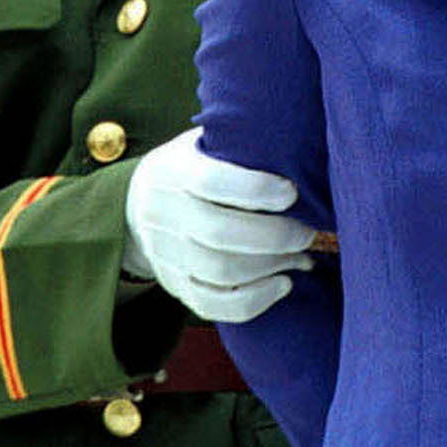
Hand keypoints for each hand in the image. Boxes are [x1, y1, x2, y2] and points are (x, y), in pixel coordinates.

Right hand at [122, 127, 316, 322]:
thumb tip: (300, 142)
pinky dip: (253, 300)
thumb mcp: (206, 140)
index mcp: (174, 170)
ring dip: (270, 267)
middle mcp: (163, 212)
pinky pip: (212, 305)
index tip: (293, 192)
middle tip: (308, 232)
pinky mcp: (173, 284)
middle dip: (274, 236)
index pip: (211, 181)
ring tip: (302, 256)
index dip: (256, 189)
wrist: (138, 202)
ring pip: (220, 272)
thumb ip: (240, 142)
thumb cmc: (195, 163)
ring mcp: (165, 253)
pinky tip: (284, 283)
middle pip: (219, 234)